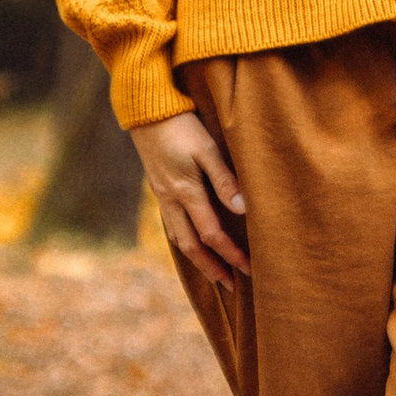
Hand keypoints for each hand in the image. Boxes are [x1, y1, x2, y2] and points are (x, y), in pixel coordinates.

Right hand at [132, 109, 248, 283]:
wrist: (145, 110)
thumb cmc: (182, 127)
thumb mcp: (207, 149)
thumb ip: (225, 180)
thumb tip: (243, 210)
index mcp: (185, 192)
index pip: (212, 235)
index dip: (231, 254)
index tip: (249, 269)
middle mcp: (171, 200)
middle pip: (191, 247)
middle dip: (211, 268)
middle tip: (230, 285)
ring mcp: (162, 197)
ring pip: (178, 238)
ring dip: (196, 259)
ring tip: (212, 272)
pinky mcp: (159, 189)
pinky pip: (171, 225)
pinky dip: (183, 241)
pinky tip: (192, 243)